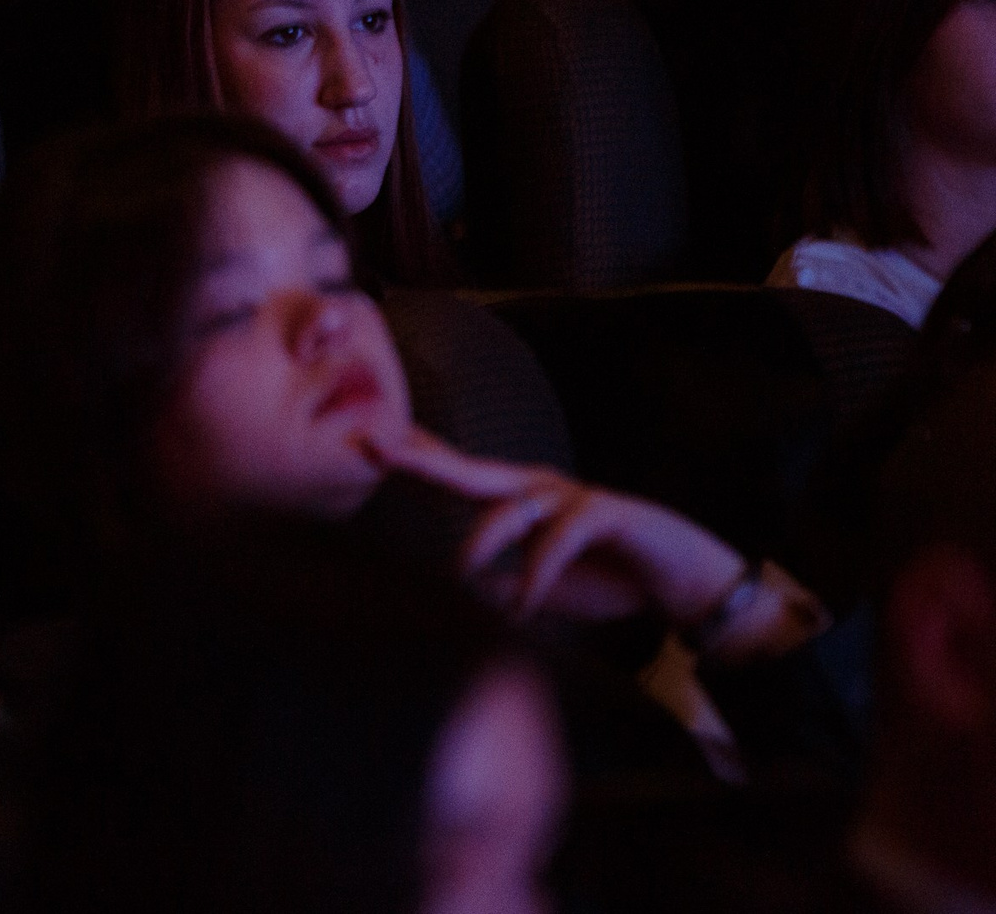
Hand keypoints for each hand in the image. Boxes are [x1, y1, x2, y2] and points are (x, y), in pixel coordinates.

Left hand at [366, 427, 748, 629]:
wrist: (685, 585)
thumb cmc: (608, 579)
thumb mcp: (536, 587)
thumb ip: (494, 579)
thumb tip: (450, 587)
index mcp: (518, 500)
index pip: (455, 476)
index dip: (411, 460)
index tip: (362, 443)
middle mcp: (539, 489)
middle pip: (469, 470)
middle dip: (420, 458)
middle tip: (374, 446)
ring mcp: (573, 496)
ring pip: (510, 506)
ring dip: (480, 545)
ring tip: (458, 578)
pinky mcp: (608, 513)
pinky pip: (558, 537)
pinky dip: (535, 574)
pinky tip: (522, 605)